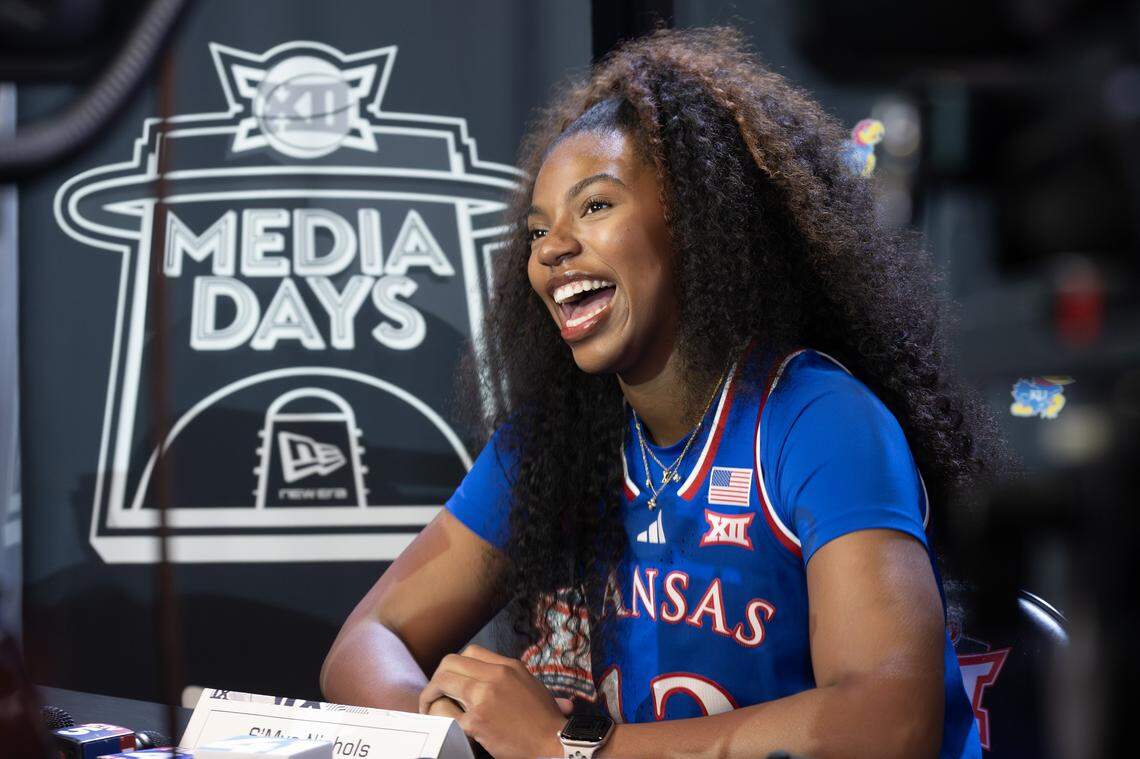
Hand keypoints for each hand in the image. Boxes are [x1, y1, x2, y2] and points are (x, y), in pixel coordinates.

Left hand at [419, 644, 566, 757]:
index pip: (470, 652)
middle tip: (434, 694)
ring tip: (430, 709)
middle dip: (437, 678)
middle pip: (450, 662)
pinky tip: (444, 727)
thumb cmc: (546, 720)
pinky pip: (446, 714)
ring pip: (443, 682)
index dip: (456, 666)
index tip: (452, 681)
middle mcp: (495, 676)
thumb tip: (487, 679)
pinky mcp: (477, 721)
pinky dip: (441, 719)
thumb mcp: (531, 686)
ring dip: (431, 696)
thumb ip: (508, 679)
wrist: (554, 742)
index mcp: (508, 666)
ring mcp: (484, 696)